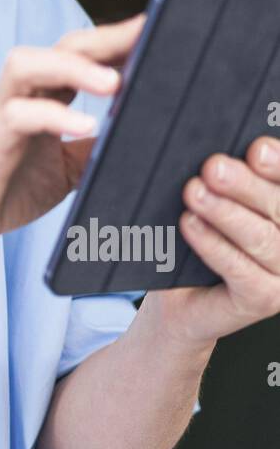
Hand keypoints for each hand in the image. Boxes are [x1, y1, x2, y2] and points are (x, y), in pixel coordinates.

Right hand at [0, 13, 145, 261]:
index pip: (84, 54)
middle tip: (150, 37)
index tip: (161, 30)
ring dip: (73, 68)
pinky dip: (52, 116)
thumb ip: (98, 148)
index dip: (120, 40)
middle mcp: (21, 93)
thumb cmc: (5, 189)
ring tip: (114, 83)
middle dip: (107, 39)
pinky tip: (85, 127)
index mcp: (43, 96)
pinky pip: (17, 115)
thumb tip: (148, 138)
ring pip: (28, 64)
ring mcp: (0, 112)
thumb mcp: (68, 169)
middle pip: (63, 46)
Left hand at [147, 137, 279, 349]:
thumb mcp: (215, 202)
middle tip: (213, 167)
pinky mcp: (264, 299)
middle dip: (245, 184)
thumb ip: (225, 180)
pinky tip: (190, 224)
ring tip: (194, 193)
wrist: (178, 299)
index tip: (257, 149)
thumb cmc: (198, 243)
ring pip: (260, 237)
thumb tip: (215, 156)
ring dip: (225, 212)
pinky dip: (213, 244)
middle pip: (279, 206)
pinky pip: (240, 268)